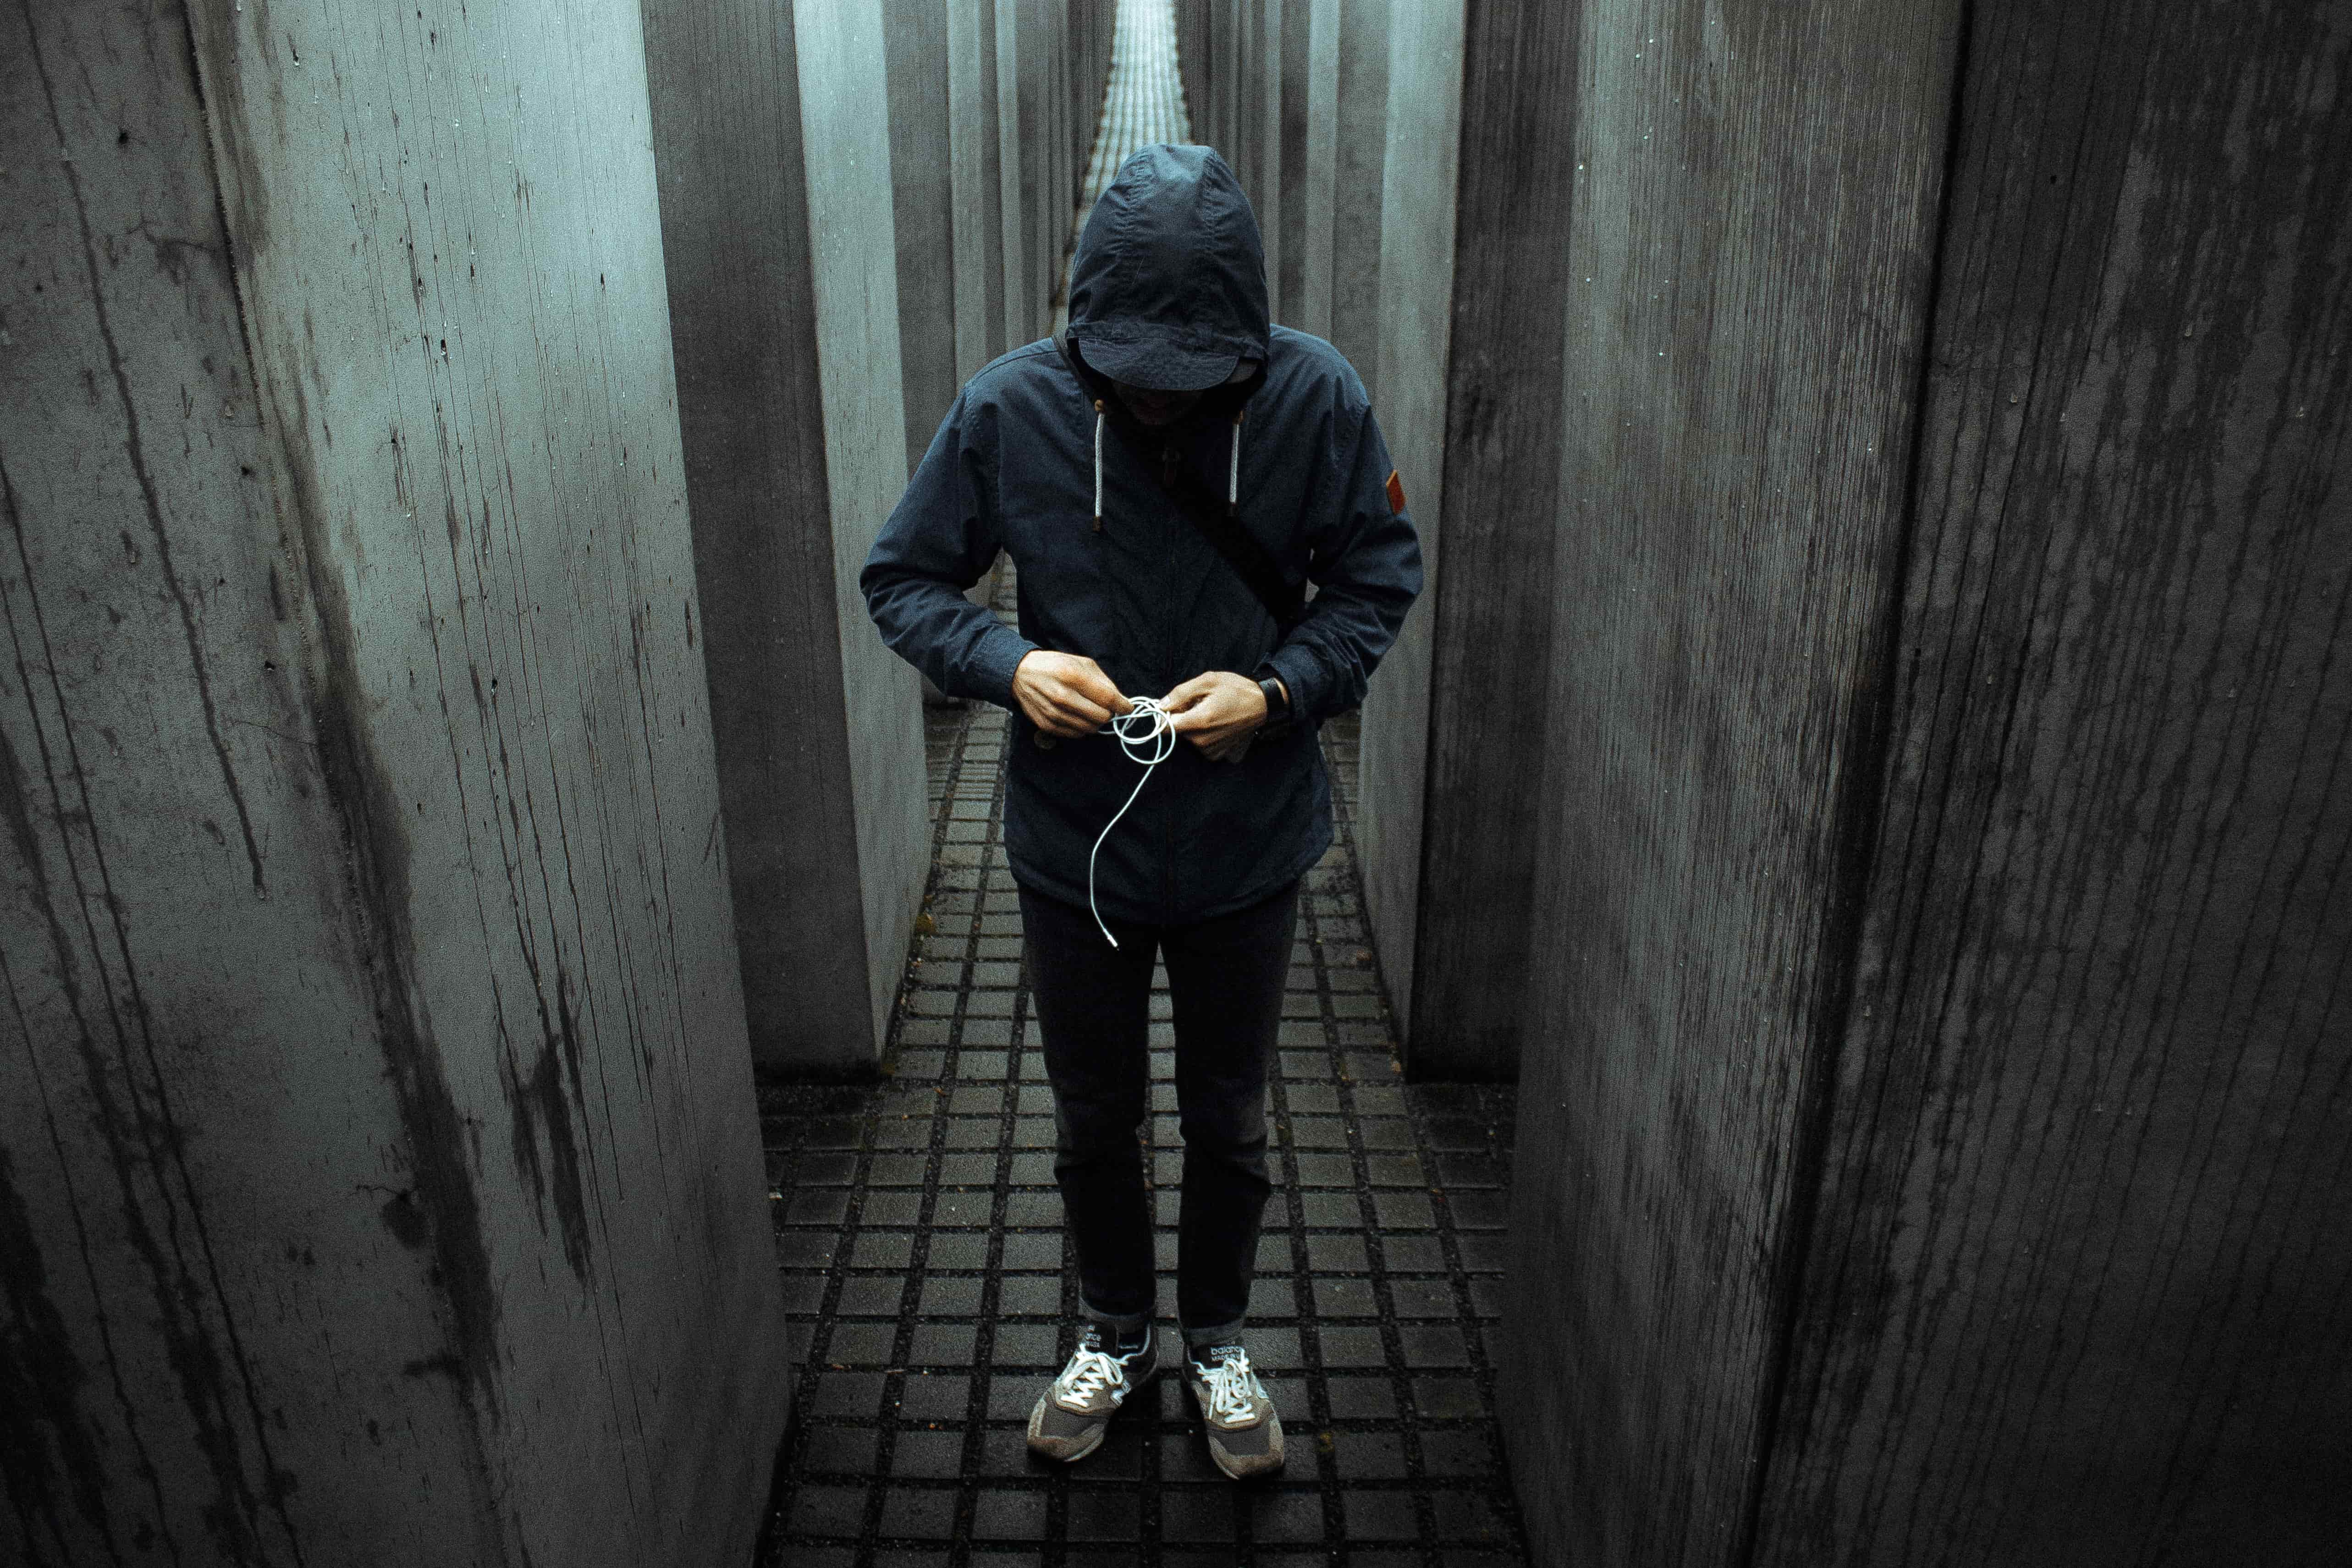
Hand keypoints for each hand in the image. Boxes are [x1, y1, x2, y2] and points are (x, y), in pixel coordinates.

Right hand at [1012, 650, 1130, 737]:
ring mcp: (1053, 713)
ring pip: (1090, 728)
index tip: (1127, 707)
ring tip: (1089, 710)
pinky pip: (1075, 734)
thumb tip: (1120, 701)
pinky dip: (1081, 727)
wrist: (1021, 674)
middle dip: (1108, 713)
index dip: (1123, 705)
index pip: (1107, 698)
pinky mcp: (1046, 725)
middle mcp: (1062, 696)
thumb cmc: (1055, 665)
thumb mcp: (1081, 663)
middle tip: (1104, 706)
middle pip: (1101, 717)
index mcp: (1072, 675)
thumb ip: (1103, 681)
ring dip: (1094, 721)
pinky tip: (1076, 715)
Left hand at [1162, 670, 1270, 762]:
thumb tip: (1160, 705)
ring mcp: (1213, 751)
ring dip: (1196, 727)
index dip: (1164, 716)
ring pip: (1191, 739)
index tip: (1174, 707)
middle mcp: (1204, 741)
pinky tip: (1220, 725)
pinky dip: (1207, 736)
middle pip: (1179, 732)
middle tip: (1201, 705)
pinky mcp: (1222, 755)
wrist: (1264, 704)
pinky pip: (1204, 747)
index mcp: (1199, 721)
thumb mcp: (1208, 681)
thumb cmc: (1236, 690)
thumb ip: (1180, 693)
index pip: (1164, 727)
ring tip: (1213, 714)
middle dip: (1184, 718)